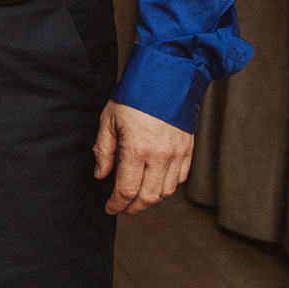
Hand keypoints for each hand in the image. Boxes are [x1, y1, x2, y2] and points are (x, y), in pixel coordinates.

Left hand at [93, 100, 192, 214]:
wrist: (165, 79)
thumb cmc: (133, 97)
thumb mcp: (108, 120)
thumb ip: (104, 150)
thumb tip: (101, 174)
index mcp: (137, 149)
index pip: (127, 189)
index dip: (117, 204)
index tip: (110, 208)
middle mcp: (160, 156)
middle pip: (148, 197)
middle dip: (133, 207)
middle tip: (121, 207)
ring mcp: (177, 154)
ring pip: (165, 191)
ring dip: (150, 199)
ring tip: (136, 197)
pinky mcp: (188, 150)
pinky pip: (180, 178)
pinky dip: (167, 186)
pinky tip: (154, 183)